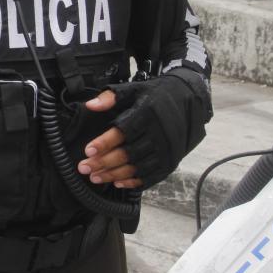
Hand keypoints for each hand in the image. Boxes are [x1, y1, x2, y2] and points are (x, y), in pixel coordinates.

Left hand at [81, 70, 211, 189]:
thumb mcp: (134, 89)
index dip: (105, 142)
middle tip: (84, 168)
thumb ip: (111, 97)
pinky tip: (118, 183)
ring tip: (95, 177)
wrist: (188, 101)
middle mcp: (159, 134)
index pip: (123, 131)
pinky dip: (133, 182)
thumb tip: (91, 105)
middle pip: (128, 153)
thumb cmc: (155, 95)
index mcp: (147, 114)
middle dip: (104, 162)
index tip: (88, 150)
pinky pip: (151, 176)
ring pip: (137, 167)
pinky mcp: (171, 161)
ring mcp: (166, 150)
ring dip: (114, 174)